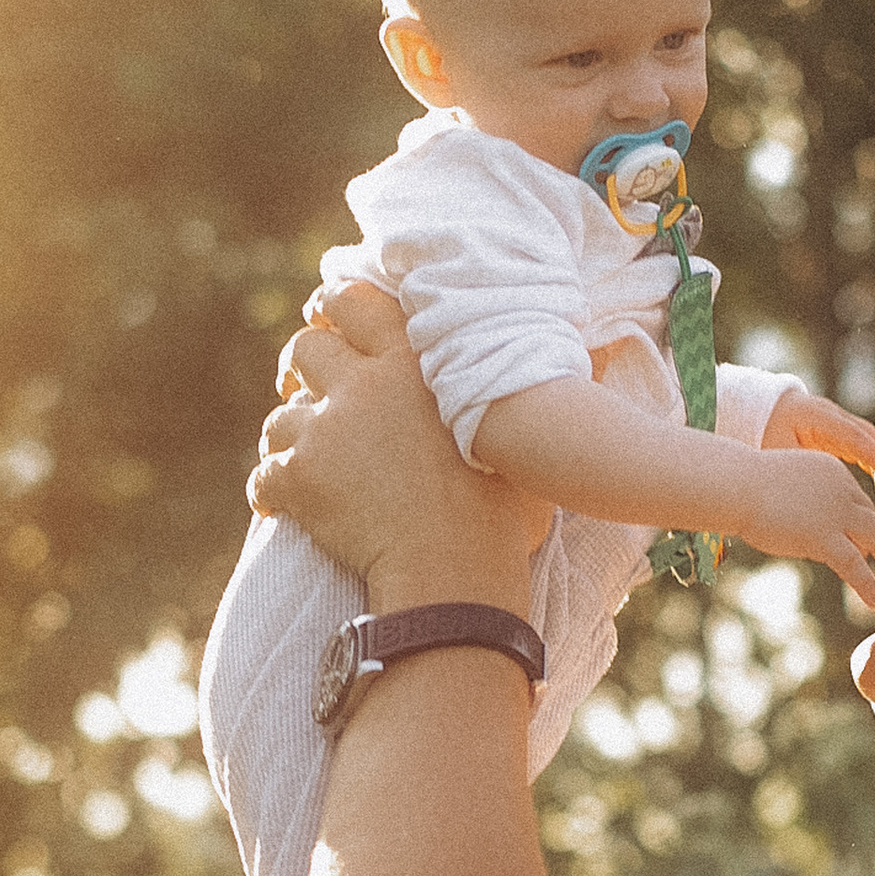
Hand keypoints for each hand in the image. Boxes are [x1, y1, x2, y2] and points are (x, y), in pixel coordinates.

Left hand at [253, 283, 546, 600]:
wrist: (453, 573)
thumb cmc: (499, 513)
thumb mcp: (525, 437)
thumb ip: (534, 387)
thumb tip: (610, 346)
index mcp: (414, 364)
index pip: (356, 302)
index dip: (334, 307)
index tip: (329, 318)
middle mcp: (363, 387)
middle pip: (304, 348)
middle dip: (300, 366)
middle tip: (306, 387)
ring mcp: (324, 432)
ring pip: (280, 416)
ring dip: (289, 435)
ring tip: (308, 459)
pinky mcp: (298, 479)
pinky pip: (264, 476)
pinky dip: (272, 492)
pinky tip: (284, 508)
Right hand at [735, 447, 874, 609]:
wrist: (736, 486)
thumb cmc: (742, 485)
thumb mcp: (779, 484)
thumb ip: (796, 499)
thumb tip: (797, 521)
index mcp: (831, 470)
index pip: (853, 498)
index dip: (859, 520)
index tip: (863, 538)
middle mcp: (841, 489)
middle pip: (869, 516)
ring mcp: (836, 513)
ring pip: (874, 538)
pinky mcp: (826, 538)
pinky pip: (854, 566)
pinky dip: (867, 585)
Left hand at [761, 384, 874, 502]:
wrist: (757, 414)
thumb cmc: (763, 436)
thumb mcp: (775, 453)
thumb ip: (798, 470)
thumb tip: (824, 496)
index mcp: (813, 415)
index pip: (849, 433)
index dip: (870, 453)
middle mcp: (830, 414)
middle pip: (866, 435)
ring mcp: (837, 421)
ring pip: (870, 440)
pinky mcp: (839, 433)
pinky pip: (864, 447)